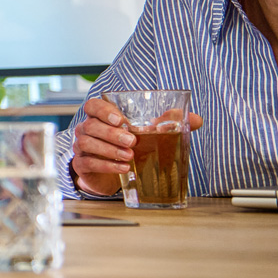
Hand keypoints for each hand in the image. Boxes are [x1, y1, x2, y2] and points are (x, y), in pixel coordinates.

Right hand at [69, 97, 202, 196]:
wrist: (110, 171)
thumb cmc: (128, 145)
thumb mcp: (146, 133)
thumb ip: (167, 123)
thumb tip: (196, 119)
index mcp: (100, 117)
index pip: (93, 106)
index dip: (103, 110)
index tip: (120, 119)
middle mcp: (87, 129)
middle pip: (91, 126)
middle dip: (111, 133)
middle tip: (132, 141)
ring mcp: (82, 147)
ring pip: (87, 144)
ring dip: (110, 150)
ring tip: (130, 156)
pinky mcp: (82, 165)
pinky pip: (89, 163)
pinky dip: (107, 165)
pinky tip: (124, 168)